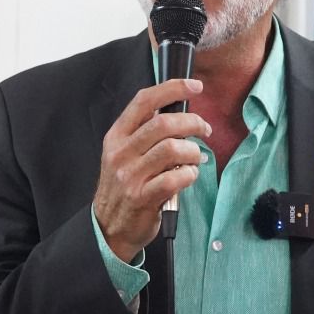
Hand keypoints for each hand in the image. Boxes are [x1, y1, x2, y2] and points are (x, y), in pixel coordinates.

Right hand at [93, 78, 209, 258]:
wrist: (108, 227)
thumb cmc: (123, 186)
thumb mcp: (123, 154)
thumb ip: (144, 133)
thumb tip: (178, 111)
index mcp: (116, 136)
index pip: (143, 101)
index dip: (171, 88)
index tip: (195, 86)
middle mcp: (120, 153)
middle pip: (162, 123)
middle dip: (192, 122)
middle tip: (204, 130)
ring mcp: (130, 176)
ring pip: (172, 149)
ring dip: (193, 151)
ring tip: (196, 158)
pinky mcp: (142, 198)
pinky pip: (175, 178)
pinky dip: (189, 174)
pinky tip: (189, 175)